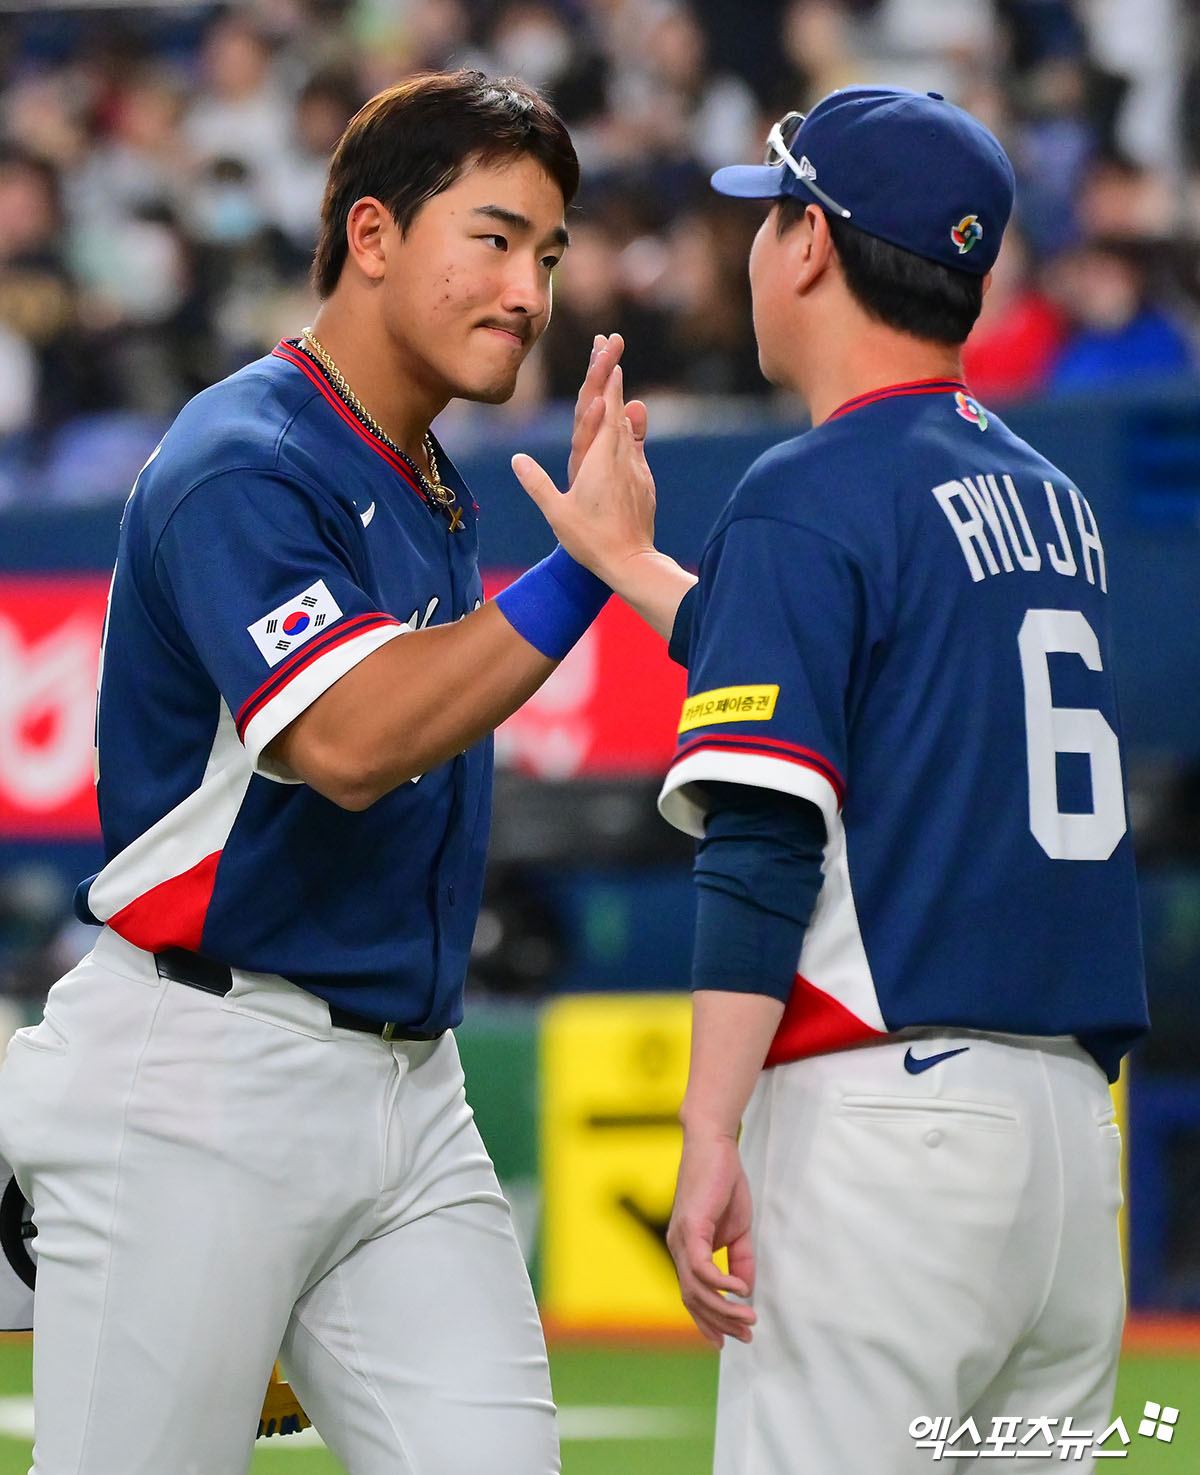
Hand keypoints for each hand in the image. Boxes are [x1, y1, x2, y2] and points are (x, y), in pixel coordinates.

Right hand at [512, 363, 654, 585]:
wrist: (631, 563)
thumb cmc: (591, 540)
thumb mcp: (557, 513)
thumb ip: (537, 484)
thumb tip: (517, 459)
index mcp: (600, 460)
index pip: (605, 411)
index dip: (607, 382)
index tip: (609, 354)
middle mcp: (622, 458)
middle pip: (618, 409)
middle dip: (614, 377)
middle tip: (613, 346)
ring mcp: (636, 470)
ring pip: (628, 428)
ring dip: (622, 402)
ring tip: (617, 379)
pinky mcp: (644, 483)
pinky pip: (636, 449)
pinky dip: (631, 430)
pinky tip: (630, 422)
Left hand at [665, 1129, 756, 1349]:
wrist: (715, 1145)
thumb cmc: (724, 1183)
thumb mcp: (738, 1229)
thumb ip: (740, 1260)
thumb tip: (745, 1291)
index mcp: (687, 1249)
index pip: (692, 1295)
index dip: (707, 1321)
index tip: (727, 1342)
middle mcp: (678, 1247)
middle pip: (693, 1299)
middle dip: (720, 1322)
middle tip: (746, 1336)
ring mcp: (681, 1238)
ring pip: (696, 1288)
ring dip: (723, 1309)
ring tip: (748, 1319)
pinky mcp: (690, 1226)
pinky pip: (701, 1266)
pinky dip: (720, 1283)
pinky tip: (740, 1290)